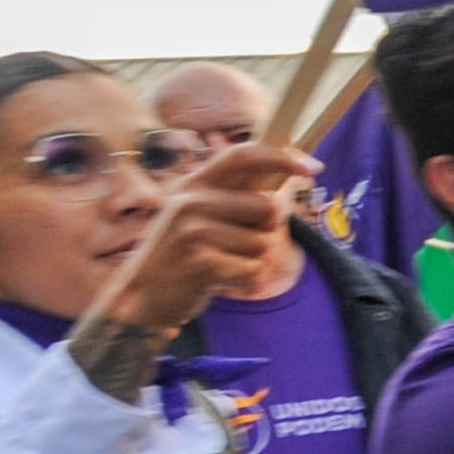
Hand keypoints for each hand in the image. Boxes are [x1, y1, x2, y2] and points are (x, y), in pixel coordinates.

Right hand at [109, 143, 311, 330]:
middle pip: (268, 207)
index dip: (280, 157)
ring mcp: (193, 232)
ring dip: (253, 259)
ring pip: (264, 243)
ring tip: (220, 262)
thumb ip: (239, 195)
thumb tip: (292, 174)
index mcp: (192, 184)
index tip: (311, 168)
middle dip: (266, 230)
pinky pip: (254, 269)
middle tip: (234, 245)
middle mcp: (190, 202)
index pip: (242, 156)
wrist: (142, 297)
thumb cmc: (184, 253)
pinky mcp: (201, 263)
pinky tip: (217, 280)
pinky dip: (246, 280)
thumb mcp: (201, 216)